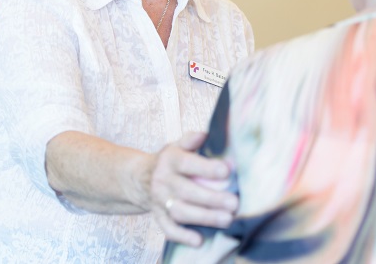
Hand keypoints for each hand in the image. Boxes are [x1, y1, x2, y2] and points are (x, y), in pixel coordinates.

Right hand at [147, 132, 237, 246]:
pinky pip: (168, 229)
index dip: (207, 168)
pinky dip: (182, 236)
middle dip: (212, 198)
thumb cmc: (170, 161)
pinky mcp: (158, 217)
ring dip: (204, 217)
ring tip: (227, 220)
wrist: (141, 178)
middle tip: (234, 203)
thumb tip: (205, 134)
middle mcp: (163, 180)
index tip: (227, 171)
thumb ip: (191, 140)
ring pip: (180, 211)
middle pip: (187, 191)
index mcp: (170, 160)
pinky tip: (199, 240)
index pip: (188, 163)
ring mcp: (160, 201)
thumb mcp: (178, 145)